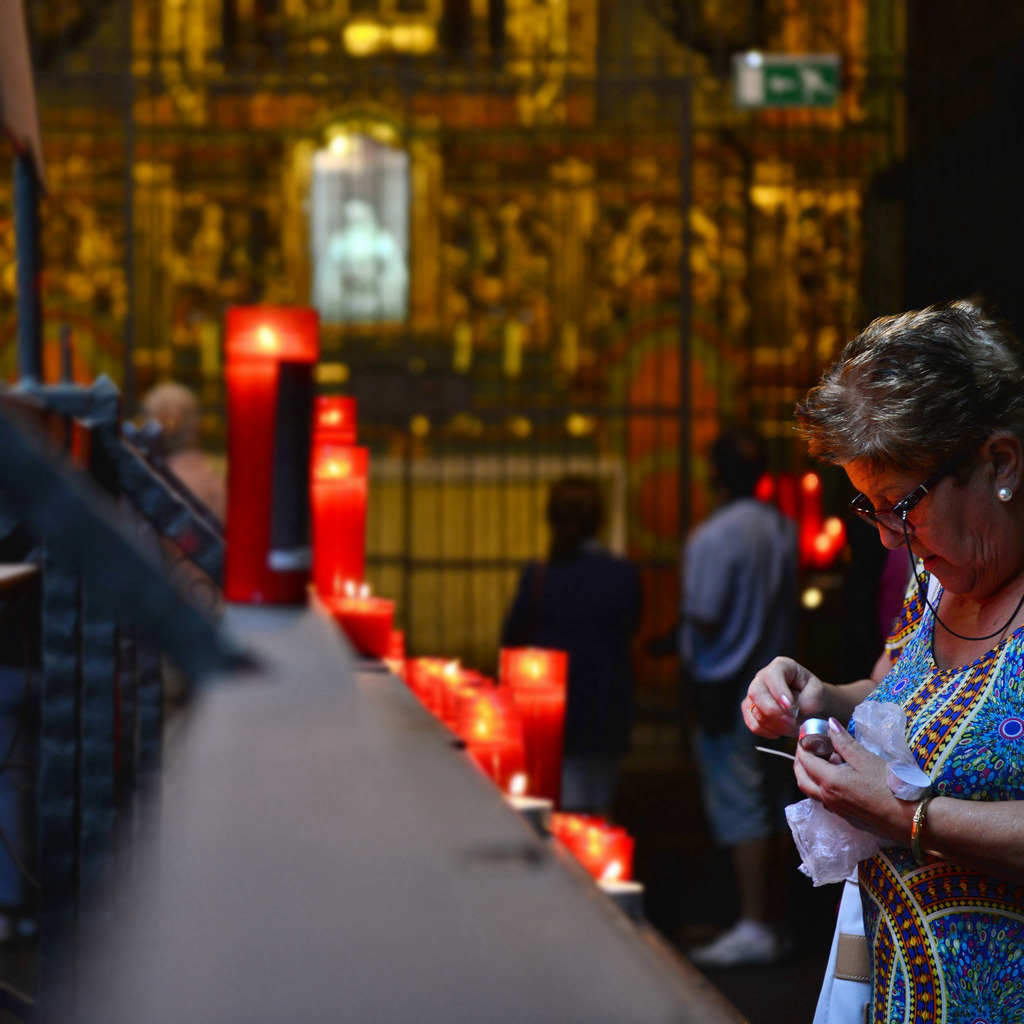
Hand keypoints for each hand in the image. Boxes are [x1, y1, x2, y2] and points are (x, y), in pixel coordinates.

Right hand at [742, 657, 827, 738]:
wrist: (809, 705)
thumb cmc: (813, 695)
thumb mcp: (818, 693)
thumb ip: (809, 699)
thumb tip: (794, 711)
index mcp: (781, 666)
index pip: (772, 675)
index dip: (779, 692)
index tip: (792, 709)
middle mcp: (762, 677)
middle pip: (756, 693)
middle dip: (773, 711)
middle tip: (791, 723)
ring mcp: (753, 694)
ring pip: (754, 710)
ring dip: (774, 724)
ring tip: (792, 727)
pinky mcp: (750, 710)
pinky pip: (753, 724)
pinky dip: (767, 732)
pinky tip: (781, 731)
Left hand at [794, 718, 915, 844]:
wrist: (912, 821)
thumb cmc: (890, 787)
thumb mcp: (867, 759)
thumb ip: (845, 742)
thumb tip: (829, 723)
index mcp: (830, 782)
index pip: (805, 762)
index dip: (802, 747)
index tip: (805, 736)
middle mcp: (828, 799)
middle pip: (802, 780)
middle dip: (800, 763)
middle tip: (807, 749)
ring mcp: (837, 811)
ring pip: (813, 792)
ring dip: (812, 776)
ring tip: (826, 761)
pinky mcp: (848, 818)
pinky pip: (826, 801)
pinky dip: (824, 787)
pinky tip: (840, 779)